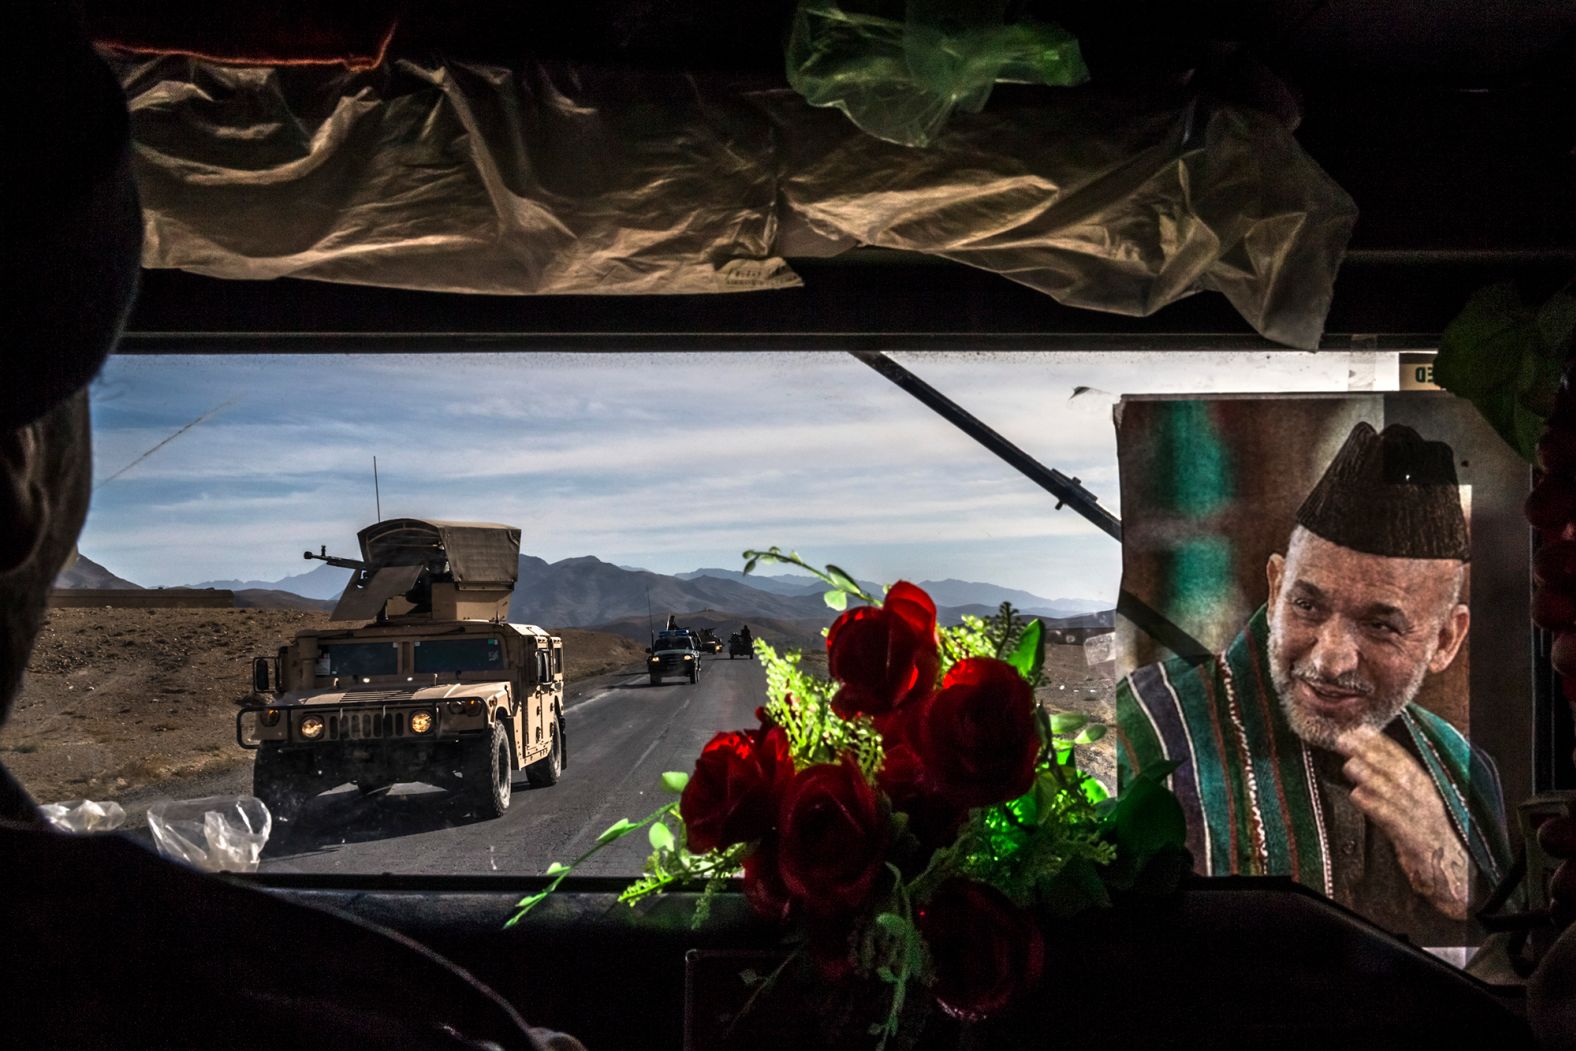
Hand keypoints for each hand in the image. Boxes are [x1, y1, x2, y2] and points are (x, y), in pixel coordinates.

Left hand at [1333, 726, 1469, 920]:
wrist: (1447, 870)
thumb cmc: (1421, 832)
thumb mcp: (1407, 803)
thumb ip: (1388, 783)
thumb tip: (1358, 759)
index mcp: (1424, 787)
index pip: (1401, 758)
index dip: (1380, 743)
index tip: (1358, 729)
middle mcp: (1424, 798)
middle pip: (1396, 771)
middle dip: (1370, 753)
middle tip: (1344, 740)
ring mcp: (1421, 818)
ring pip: (1394, 793)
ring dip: (1371, 777)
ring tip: (1349, 765)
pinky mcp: (1415, 840)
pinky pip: (1393, 820)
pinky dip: (1375, 806)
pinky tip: (1357, 796)